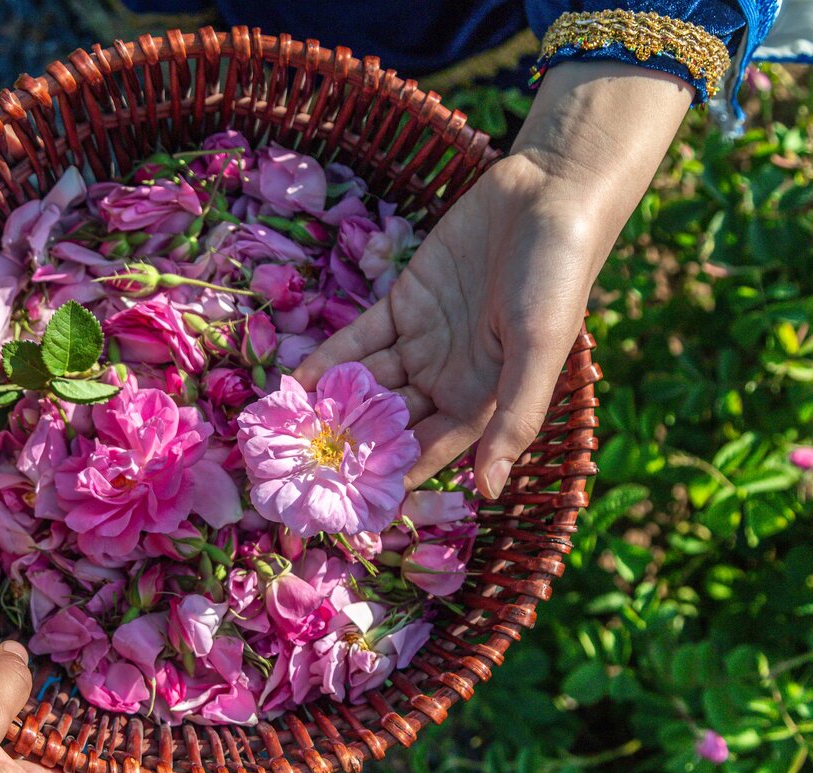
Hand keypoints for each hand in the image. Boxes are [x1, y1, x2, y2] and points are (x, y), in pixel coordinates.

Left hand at [295, 62, 693, 497]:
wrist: (549, 196)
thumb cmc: (557, 278)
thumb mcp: (539, 350)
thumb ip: (514, 418)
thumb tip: (492, 490)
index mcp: (484, 400)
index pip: (429, 450)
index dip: (392, 475)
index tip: (349, 505)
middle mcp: (448, 379)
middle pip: (390, 422)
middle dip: (349, 444)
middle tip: (300, 470)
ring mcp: (422, 342)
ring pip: (368, 383)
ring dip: (330, 405)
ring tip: (286, 430)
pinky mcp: (403, 304)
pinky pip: (358, 340)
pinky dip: (328, 359)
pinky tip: (294, 381)